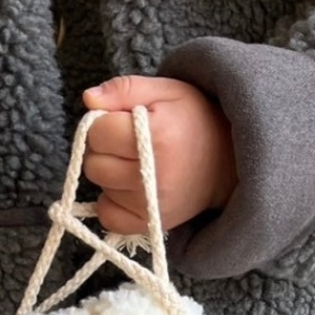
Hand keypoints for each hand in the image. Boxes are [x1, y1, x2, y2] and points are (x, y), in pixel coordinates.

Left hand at [81, 76, 237, 235]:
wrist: (226, 163)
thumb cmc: (193, 121)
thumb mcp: (165, 91)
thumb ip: (124, 89)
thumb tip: (89, 99)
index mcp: (157, 136)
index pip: (98, 132)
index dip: (105, 123)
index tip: (123, 121)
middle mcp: (153, 175)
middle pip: (94, 163)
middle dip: (104, 150)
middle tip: (128, 144)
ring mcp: (150, 205)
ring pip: (100, 188)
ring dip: (110, 175)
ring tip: (136, 165)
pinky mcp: (148, 224)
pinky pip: (108, 217)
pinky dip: (111, 203)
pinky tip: (128, 189)